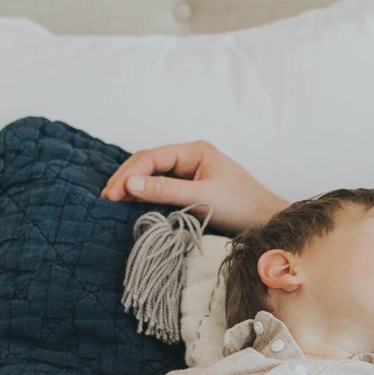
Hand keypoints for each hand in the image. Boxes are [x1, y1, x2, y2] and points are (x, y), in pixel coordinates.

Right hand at [98, 141, 287, 232]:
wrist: (267, 223)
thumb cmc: (242, 207)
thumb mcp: (201, 197)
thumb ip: (165, 190)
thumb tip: (130, 183)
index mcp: (194, 151)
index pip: (151, 157)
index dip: (129, 174)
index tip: (112, 194)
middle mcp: (190, 158)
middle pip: (149, 163)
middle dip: (126, 179)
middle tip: (106, 199)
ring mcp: (190, 173)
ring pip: (153, 176)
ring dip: (134, 188)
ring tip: (113, 203)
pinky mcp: (191, 190)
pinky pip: (162, 189)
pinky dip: (145, 196)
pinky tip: (132, 207)